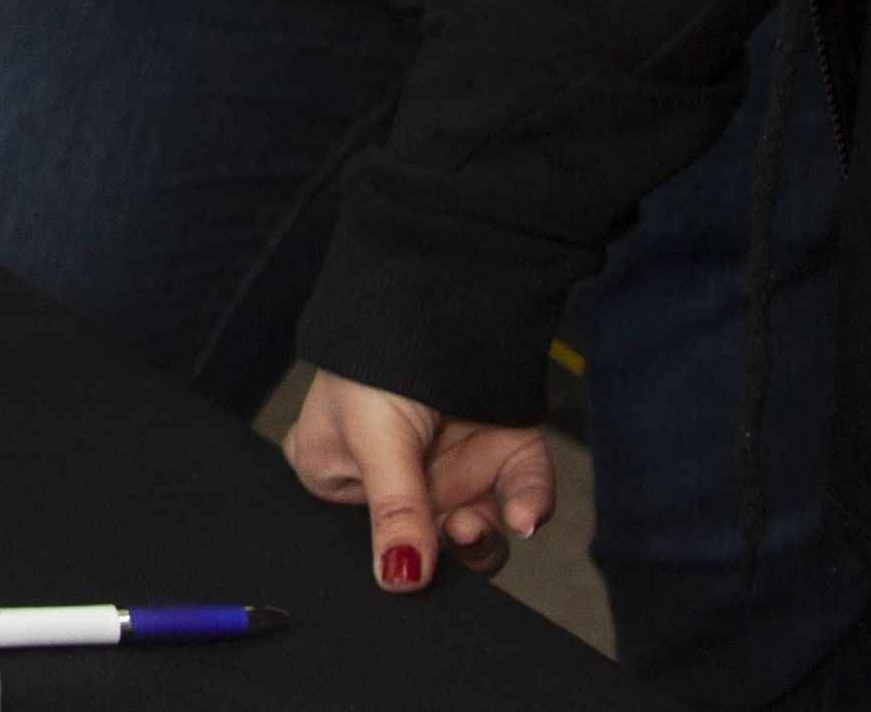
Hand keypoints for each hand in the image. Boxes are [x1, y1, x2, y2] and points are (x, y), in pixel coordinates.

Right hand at [282, 368, 553, 592]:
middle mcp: (399, 482)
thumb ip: (392, 512)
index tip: (416, 567)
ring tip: (480, 525)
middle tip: (456, 534)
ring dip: (487, 538)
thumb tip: (398, 580)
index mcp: (340, 476)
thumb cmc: (375, 356)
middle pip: (430, 547)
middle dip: (451, 552)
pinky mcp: (502, 454)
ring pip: (482, 532)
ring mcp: (452, 469)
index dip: (399, 560)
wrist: (442, 290)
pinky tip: (522, 512)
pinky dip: (529, 505)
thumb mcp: (373, 437)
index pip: (369, 540)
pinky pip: (523, 494)